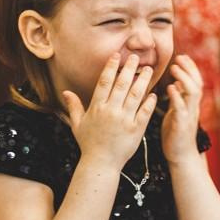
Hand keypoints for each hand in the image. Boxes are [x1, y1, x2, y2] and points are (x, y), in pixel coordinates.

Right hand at [63, 53, 156, 172]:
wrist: (101, 164)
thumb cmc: (89, 144)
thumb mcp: (77, 125)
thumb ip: (74, 106)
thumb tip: (65, 92)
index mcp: (97, 108)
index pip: (104, 82)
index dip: (111, 67)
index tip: (117, 56)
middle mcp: (111, 111)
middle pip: (122, 84)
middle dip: (129, 68)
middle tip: (136, 56)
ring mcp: (124, 120)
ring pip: (136, 95)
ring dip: (143, 80)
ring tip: (148, 69)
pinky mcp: (136, 129)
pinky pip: (144, 111)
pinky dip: (149, 101)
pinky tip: (153, 93)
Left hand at [161, 54, 202, 162]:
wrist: (180, 156)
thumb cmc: (176, 134)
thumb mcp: (177, 112)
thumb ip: (178, 98)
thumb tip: (177, 82)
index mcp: (190, 104)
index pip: (195, 81)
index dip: (190, 68)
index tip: (182, 57)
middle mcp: (193, 107)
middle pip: (197, 83)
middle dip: (189, 69)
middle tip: (179, 58)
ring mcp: (188, 116)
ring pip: (193, 93)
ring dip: (184, 79)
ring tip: (174, 69)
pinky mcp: (181, 125)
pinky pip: (181, 108)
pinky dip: (176, 97)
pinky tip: (170, 88)